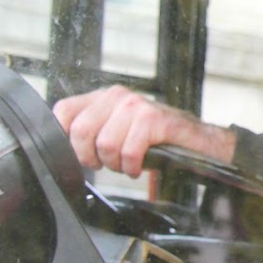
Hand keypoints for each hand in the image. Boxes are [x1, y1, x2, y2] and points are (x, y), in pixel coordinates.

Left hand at [52, 85, 237, 174]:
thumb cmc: (157, 140)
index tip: (78, 154)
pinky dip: (132, 167)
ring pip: (105, 144)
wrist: (199, 143)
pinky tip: (139, 166)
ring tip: (127, 164)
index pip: (63, 110)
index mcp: (104, 97)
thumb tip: (62, 149)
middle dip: (90, 158)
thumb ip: (92, 132)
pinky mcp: (154, 119)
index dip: (64, 138)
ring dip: (115, 165)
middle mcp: (117, 95)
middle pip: (81, 131)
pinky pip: (129, 152)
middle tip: (106, 164)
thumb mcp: (118, 131)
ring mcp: (136, 105)